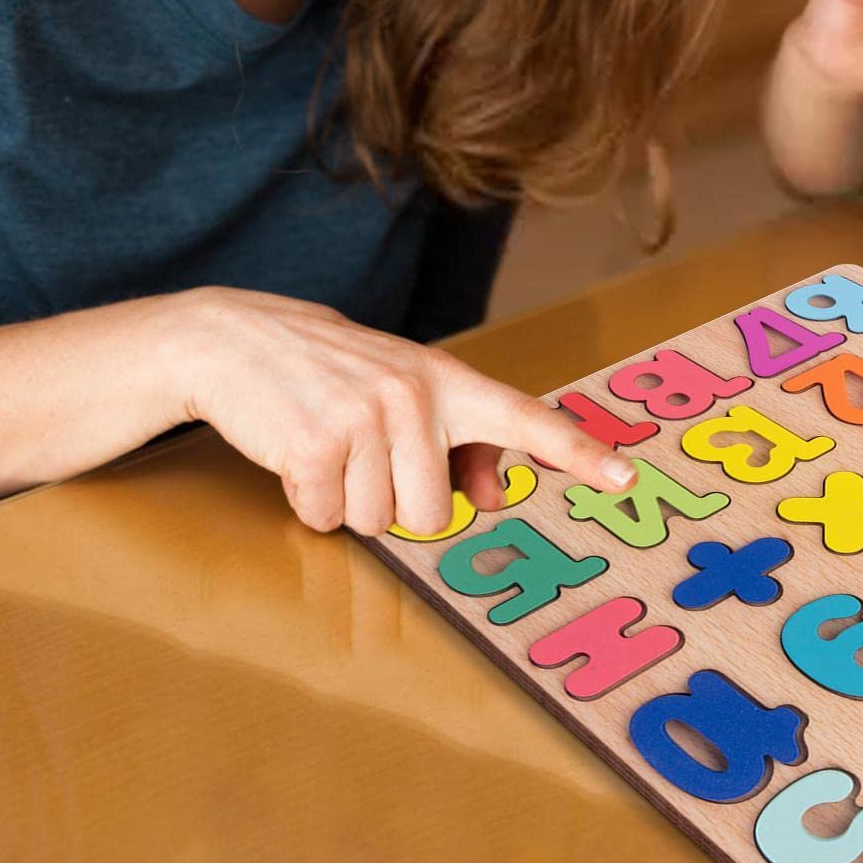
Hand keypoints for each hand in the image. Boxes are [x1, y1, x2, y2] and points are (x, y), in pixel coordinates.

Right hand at [173, 288, 636, 536]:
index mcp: (448, 381)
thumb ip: (459, 443)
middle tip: (362, 455)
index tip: (627, 476)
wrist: (236, 339)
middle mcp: (416, 395)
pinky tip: (296, 454)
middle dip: (392, 504)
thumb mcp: (403, 392)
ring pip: (377, 523)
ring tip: (327, 445)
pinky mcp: (315, 445)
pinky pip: (325, 518)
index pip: (524, 418)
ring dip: (345, 501)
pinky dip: (306, 501)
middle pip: (432, 518)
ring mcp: (366, 418)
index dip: (578, 452)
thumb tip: (497, 495)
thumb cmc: (332, 373)